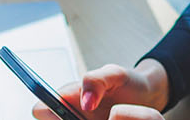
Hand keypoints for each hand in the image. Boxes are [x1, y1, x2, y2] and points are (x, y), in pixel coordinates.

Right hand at [32, 59, 168, 119]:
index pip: (41, 110)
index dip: (48, 114)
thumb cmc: (129, 82)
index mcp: (68, 96)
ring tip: (104, 118)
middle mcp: (71, 112)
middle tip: (89, 118)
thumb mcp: (115, 74)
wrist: (148, 97)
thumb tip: (84, 102)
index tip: (67, 116)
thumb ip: (96, 81)